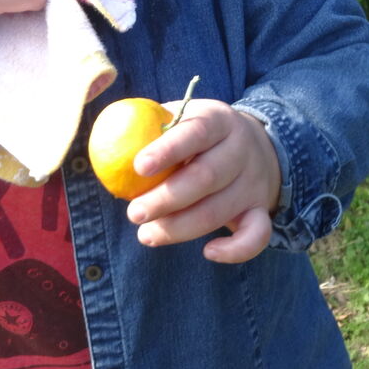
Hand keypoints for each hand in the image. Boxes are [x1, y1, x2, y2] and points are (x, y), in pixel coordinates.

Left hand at [125, 99, 280, 263]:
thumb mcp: (182, 116)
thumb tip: (108, 135)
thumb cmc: (200, 133)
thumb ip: (151, 124)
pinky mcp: (261, 210)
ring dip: (180, 228)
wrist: (258, 145)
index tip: (138, 167)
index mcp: (218, 120)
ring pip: (219, 210)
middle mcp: (240, 150)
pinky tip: (208, 252)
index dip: (167, 150)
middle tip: (134, 213)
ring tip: (146, 235)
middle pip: (206, 177)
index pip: (195, 132)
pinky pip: (257, 235)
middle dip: (166, 199)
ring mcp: (252, 182)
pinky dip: (236, 250)